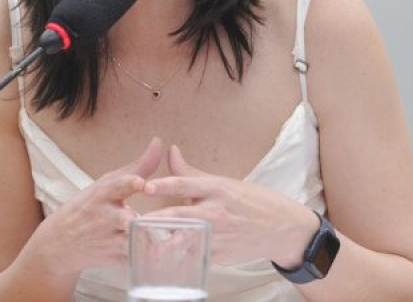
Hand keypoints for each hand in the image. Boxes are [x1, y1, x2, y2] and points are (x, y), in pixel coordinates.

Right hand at [41, 137, 163, 272]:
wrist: (61, 243)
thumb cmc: (91, 206)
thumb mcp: (109, 184)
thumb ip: (139, 166)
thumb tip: (159, 142)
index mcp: (103, 194)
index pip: (116, 186)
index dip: (129, 184)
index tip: (141, 183)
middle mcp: (104, 217)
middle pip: (125, 219)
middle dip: (137, 220)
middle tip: (159, 219)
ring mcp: (109, 240)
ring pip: (132, 243)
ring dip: (148, 241)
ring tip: (169, 239)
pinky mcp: (116, 259)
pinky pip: (137, 258)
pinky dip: (151, 257)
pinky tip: (168, 254)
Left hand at [141, 145, 317, 265]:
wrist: (280, 228)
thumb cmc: (251, 202)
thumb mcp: (224, 182)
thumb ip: (192, 173)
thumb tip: (169, 152)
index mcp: (217, 189)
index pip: (185, 184)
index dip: (163, 185)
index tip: (144, 187)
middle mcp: (215, 211)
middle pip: (178, 214)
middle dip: (154, 219)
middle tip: (132, 220)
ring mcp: (217, 235)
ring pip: (182, 238)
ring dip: (161, 242)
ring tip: (142, 243)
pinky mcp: (218, 254)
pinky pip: (192, 255)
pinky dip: (176, 257)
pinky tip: (159, 259)